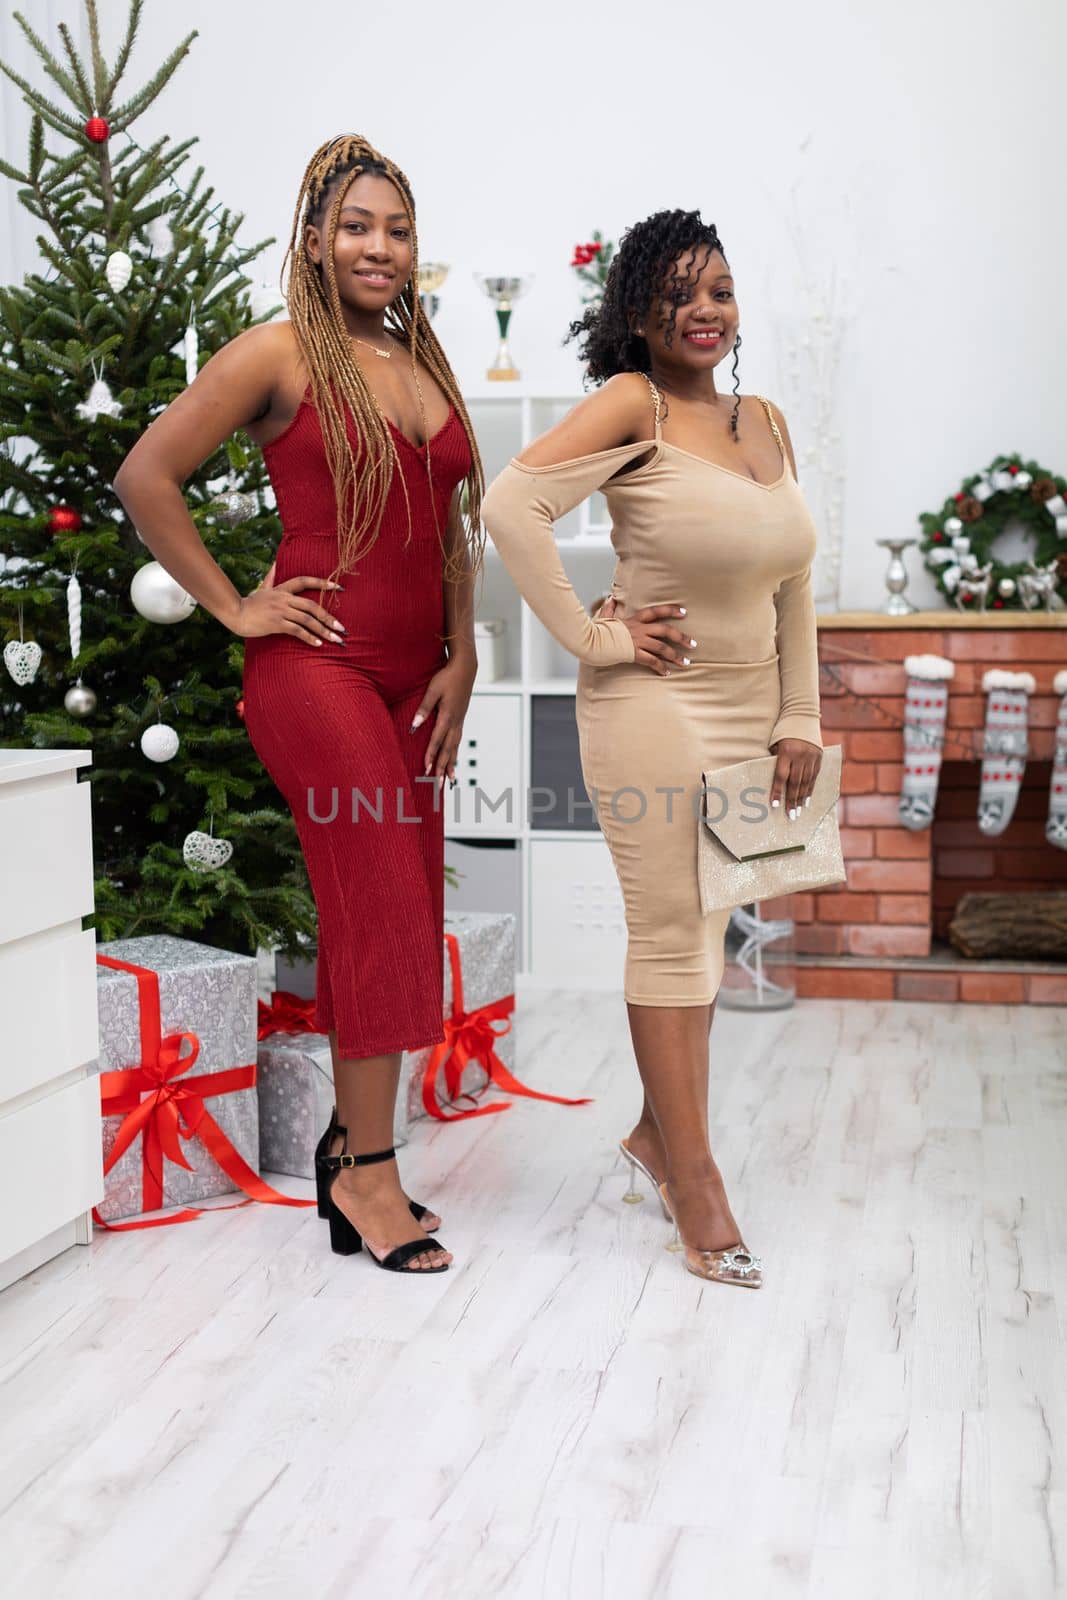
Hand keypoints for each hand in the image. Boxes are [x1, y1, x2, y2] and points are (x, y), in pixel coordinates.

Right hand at [229, 561, 346, 645]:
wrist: (235, 614)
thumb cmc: (250, 603)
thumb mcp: (262, 587)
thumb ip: (272, 576)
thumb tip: (276, 562)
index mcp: (282, 589)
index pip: (305, 581)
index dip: (322, 583)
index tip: (339, 587)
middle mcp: (283, 598)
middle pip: (311, 606)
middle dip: (329, 618)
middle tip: (342, 628)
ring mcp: (280, 611)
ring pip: (307, 620)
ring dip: (323, 631)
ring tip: (335, 639)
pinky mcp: (275, 623)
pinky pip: (297, 630)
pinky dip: (309, 638)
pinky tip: (318, 644)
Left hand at [411, 654, 476, 782]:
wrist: (465, 668)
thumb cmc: (446, 677)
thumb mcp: (432, 690)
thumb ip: (423, 709)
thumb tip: (414, 726)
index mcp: (447, 716)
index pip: (437, 740)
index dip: (431, 755)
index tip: (426, 769)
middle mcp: (455, 722)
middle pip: (448, 750)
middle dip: (443, 768)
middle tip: (439, 785)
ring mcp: (460, 722)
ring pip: (455, 748)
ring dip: (452, 765)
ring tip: (451, 781)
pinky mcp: (460, 720)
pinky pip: (458, 742)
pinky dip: (455, 754)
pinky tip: (453, 762)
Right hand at [597, 596, 692, 676]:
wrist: (590, 641)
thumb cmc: (595, 630)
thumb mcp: (603, 617)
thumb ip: (609, 608)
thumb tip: (611, 598)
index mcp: (634, 619)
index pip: (656, 611)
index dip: (671, 610)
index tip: (684, 612)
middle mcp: (640, 629)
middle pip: (666, 630)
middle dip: (682, 637)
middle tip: (693, 644)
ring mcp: (638, 641)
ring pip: (662, 648)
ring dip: (676, 656)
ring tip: (685, 663)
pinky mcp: (634, 654)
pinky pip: (652, 661)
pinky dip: (660, 668)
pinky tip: (666, 673)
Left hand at [769, 738, 821, 815]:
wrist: (802, 716)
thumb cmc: (782, 732)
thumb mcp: (775, 744)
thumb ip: (775, 761)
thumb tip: (772, 782)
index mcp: (787, 751)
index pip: (782, 776)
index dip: (778, 791)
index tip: (775, 806)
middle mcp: (801, 755)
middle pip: (795, 782)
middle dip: (792, 800)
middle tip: (790, 815)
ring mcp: (812, 756)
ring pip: (806, 781)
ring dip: (801, 798)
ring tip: (798, 811)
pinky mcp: (819, 756)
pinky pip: (814, 776)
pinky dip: (810, 789)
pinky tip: (806, 800)